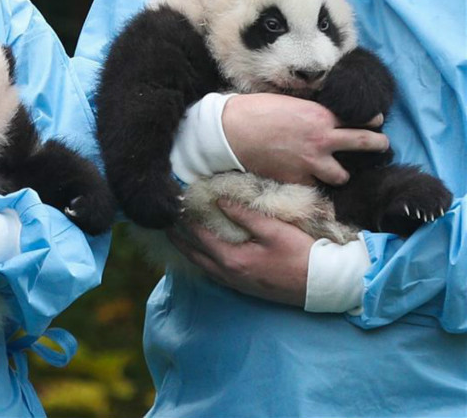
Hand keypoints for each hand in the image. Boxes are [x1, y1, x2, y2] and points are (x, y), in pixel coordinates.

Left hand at [169, 200, 314, 305]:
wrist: (324, 285)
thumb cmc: (302, 254)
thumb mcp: (274, 229)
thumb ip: (245, 215)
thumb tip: (219, 201)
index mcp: (233, 259)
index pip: (199, 236)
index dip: (186, 220)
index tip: (176, 206)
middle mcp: (229, 275)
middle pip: (194, 255)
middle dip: (179, 238)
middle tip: (166, 223)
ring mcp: (236, 284)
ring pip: (202, 267)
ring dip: (189, 251)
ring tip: (177, 237)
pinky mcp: (245, 288)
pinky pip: (214, 274)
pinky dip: (203, 261)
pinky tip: (204, 254)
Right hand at [222, 93, 387, 185]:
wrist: (231, 131)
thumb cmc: (256, 110)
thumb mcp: (292, 102)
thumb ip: (313, 110)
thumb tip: (324, 113)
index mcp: (322, 117)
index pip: (361, 120)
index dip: (372, 122)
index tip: (375, 123)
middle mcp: (322, 141)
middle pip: (364, 145)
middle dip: (378, 145)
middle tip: (382, 145)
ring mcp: (310, 164)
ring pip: (342, 176)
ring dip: (340, 173)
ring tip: (336, 170)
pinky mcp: (295, 180)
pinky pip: (314, 186)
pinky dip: (312, 183)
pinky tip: (307, 178)